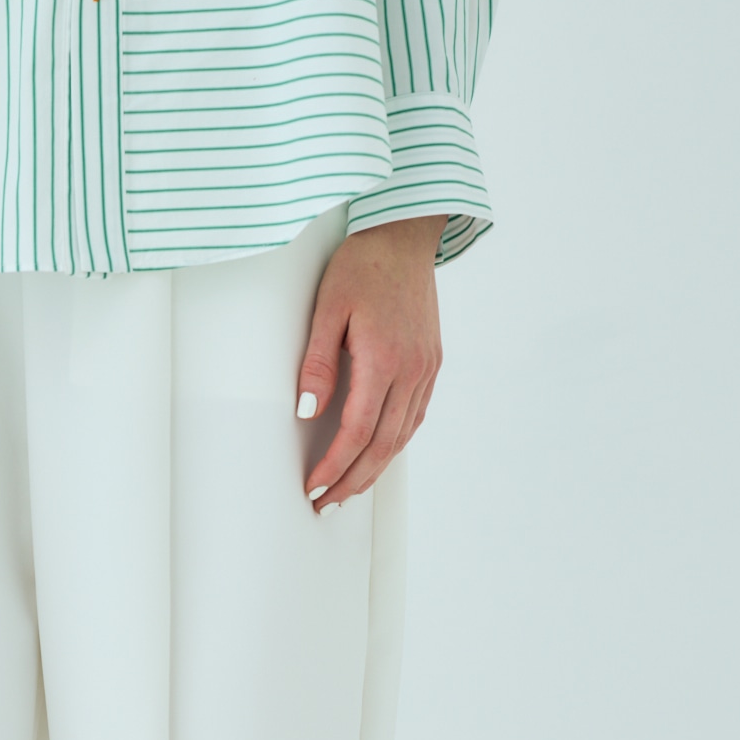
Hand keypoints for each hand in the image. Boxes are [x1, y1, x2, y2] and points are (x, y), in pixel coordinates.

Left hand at [296, 214, 447, 514]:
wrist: (404, 235)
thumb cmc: (362, 266)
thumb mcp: (327, 309)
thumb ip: (317, 363)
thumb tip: (308, 411)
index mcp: (384, 359)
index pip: (356, 432)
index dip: (334, 467)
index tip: (314, 487)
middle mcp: (412, 370)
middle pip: (382, 445)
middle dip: (353, 481)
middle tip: (327, 504)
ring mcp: (426, 368)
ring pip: (402, 436)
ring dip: (375, 469)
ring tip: (349, 489)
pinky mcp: (431, 363)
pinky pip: (414, 416)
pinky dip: (394, 443)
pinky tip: (377, 455)